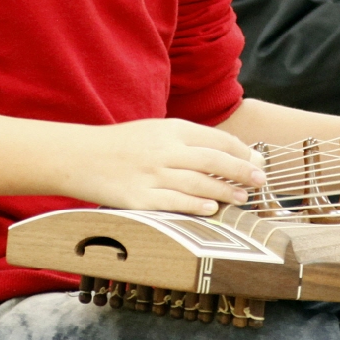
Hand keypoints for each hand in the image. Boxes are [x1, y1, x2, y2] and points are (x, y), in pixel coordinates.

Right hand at [62, 117, 266, 216]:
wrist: (79, 157)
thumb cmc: (124, 145)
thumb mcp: (157, 131)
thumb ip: (187, 140)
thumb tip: (225, 154)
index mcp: (172, 129)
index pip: (217, 140)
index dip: (242, 152)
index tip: (259, 161)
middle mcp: (165, 150)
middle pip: (214, 161)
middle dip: (242, 171)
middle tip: (261, 181)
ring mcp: (152, 174)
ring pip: (199, 183)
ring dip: (225, 192)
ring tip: (242, 198)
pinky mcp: (138, 198)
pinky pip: (174, 203)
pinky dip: (196, 206)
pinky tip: (213, 210)